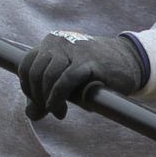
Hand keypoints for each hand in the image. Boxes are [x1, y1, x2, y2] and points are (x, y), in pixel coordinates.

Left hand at [19, 31, 146, 119]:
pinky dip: (57, 97)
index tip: (38, 103)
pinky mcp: (88, 61)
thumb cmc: (95, 72)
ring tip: (58, 112)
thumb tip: (30, 115)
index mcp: (51, 42)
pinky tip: (60, 109)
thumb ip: (46, 95)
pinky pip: (65, 80)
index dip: (27, 88)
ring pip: (47, 76)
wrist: (129, 61)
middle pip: (34, 72)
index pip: (25, 65)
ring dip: (48, 100)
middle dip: (37, 97)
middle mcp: (60, 42)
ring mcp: (74, 49)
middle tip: (48, 111)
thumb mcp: (67, 80)